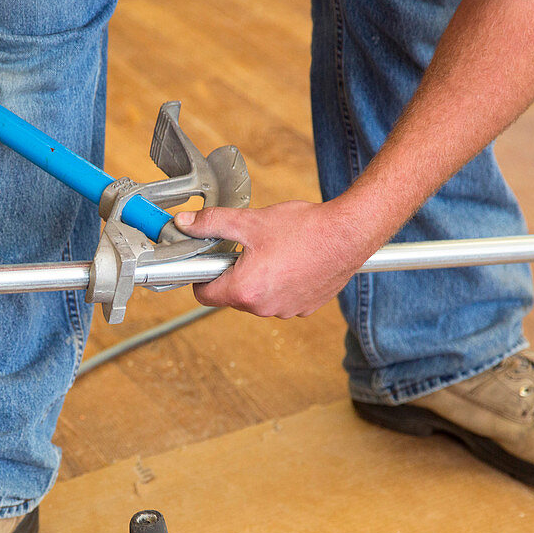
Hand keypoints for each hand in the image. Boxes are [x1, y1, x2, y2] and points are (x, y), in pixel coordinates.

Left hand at [173, 199, 380, 317]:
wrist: (348, 234)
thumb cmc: (303, 229)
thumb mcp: (249, 221)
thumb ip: (211, 223)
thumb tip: (185, 222)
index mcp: (244, 290)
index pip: (203, 294)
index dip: (200, 276)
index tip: (209, 260)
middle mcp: (263, 308)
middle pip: (230, 297)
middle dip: (232, 274)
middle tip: (246, 249)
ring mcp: (285, 311)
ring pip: (256, 299)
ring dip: (257, 280)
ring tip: (273, 253)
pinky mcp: (304, 309)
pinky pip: (281, 300)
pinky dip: (280, 285)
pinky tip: (291, 263)